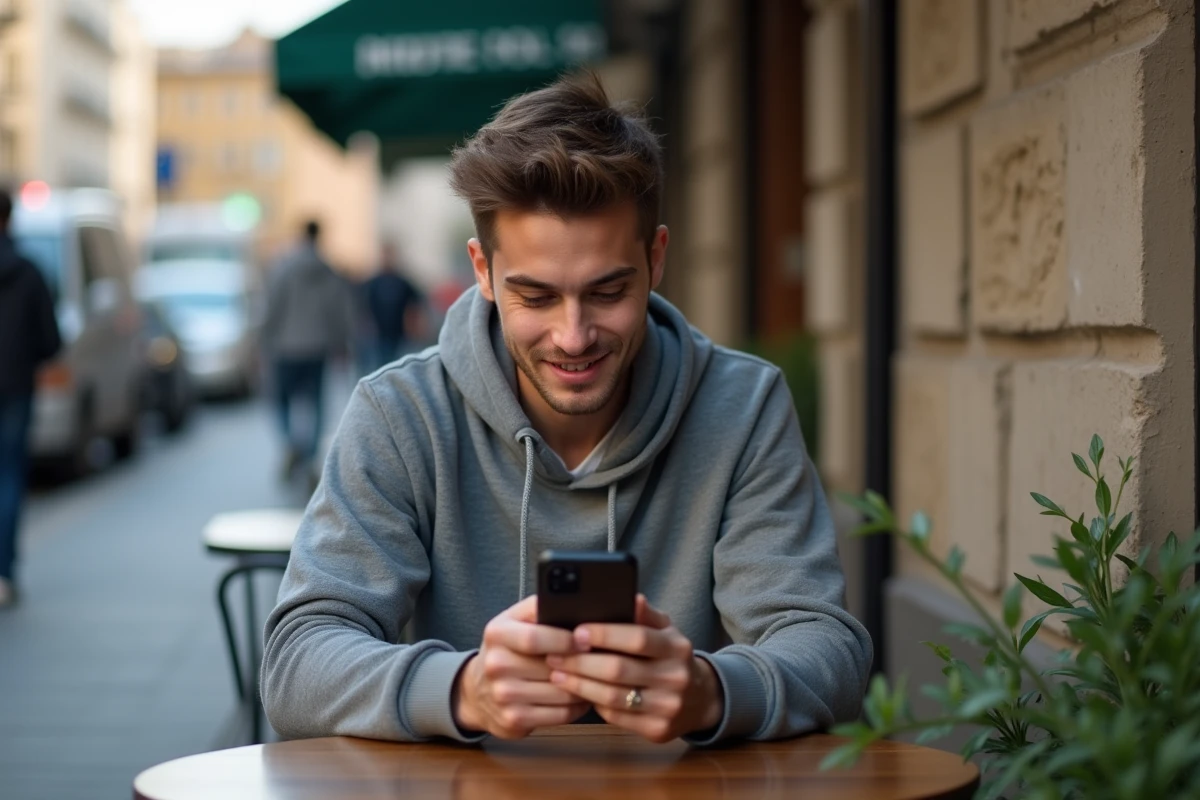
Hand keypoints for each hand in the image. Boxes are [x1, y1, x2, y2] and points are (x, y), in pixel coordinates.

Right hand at [452, 595, 591, 738]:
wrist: (477, 691)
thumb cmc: (508, 650)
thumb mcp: (515, 621)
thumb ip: (540, 610)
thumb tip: (578, 603)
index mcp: (497, 633)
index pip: (534, 637)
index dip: (565, 640)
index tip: (587, 640)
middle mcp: (495, 664)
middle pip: (551, 667)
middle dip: (581, 665)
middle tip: (603, 661)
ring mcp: (503, 695)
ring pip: (560, 693)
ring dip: (584, 687)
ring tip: (598, 678)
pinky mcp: (513, 719)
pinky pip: (559, 715)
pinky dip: (577, 707)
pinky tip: (583, 697)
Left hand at [546, 595, 723, 742]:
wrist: (700, 699)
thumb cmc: (671, 657)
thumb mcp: (666, 630)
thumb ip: (646, 614)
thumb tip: (630, 596)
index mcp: (677, 647)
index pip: (637, 638)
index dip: (604, 635)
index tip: (576, 632)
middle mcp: (676, 677)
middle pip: (619, 670)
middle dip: (581, 662)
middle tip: (554, 655)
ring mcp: (668, 707)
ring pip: (613, 697)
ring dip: (580, 685)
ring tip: (557, 673)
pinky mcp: (657, 731)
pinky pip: (616, 717)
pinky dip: (593, 704)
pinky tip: (578, 692)